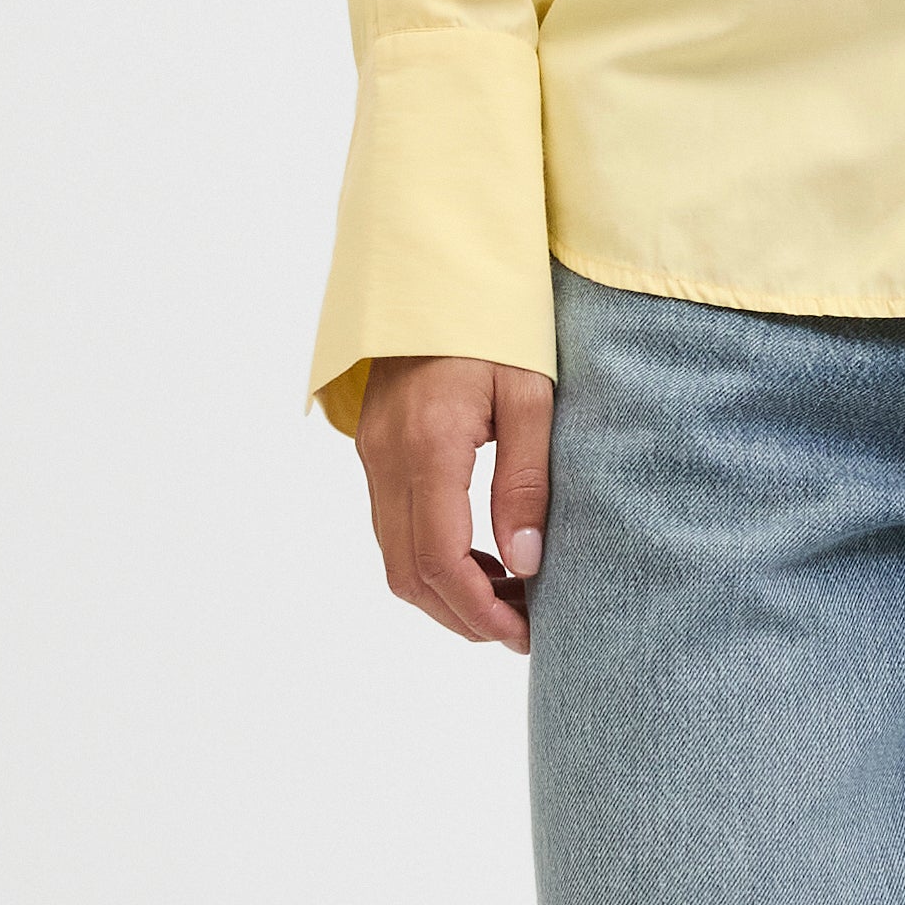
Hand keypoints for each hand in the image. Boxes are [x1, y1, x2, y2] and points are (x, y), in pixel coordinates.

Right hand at [356, 353, 552, 653]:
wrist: (438, 270)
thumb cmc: (495, 323)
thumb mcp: (530, 396)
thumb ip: (526, 482)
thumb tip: (525, 564)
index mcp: (428, 447)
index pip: (440, 560)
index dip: (479, 611)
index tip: (523, 634)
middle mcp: (387, 459)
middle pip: (410, 574)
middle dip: (463, 616)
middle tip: (522, 629)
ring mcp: (374, 456)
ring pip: (396, 558)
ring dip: (448, 592)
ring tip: (511, 597)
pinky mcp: (377, 451)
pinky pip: (395, 528)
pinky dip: (434, 559)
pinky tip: (484, 555)